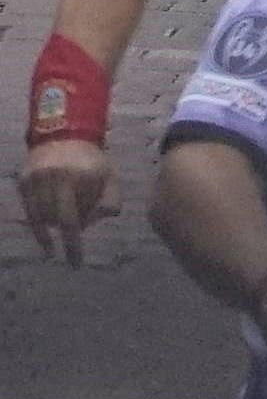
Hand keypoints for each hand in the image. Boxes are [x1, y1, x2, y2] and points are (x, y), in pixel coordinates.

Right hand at [18, 140, 114, 264]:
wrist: (63, 136)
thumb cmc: (91, 162)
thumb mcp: (109, 177)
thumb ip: (110, 201)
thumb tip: (95, 222)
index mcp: (83, 177)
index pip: (78, 218)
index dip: (75, 241)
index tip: (75, 262)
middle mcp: (57, 177)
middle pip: (58, 220)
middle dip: (65, 241)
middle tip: (71, 258)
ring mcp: (37, 179)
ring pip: (41, 217)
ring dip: (52, 230)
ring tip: (63, 230)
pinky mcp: (24, 181)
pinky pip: (29, 210)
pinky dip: (37, 224)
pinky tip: (44, 235)